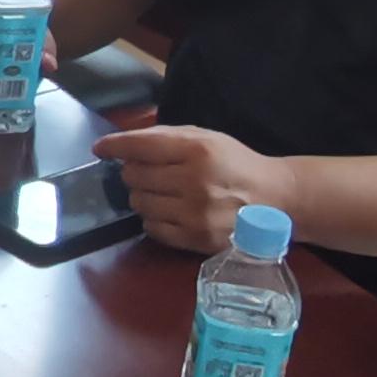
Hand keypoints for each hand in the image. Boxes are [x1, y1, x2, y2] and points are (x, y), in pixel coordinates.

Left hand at [98, 123, 289, 253]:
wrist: (276, 199)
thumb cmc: (236, 164)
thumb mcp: (207, 138)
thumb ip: (166, 137)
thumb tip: (123, 144)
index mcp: (197, 150)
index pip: (141, 146)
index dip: (115, 145)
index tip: (100, 149)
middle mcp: (193, 182)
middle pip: (134, 176)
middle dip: (134, 172)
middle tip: (149, 173)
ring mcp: (194, 214)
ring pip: (139, 203)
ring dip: (143, 196)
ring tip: (164, 193)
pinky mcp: (195, 239)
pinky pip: (151, 228)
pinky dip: (153, 219)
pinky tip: (169, 211)